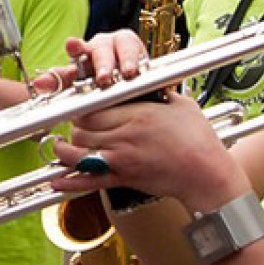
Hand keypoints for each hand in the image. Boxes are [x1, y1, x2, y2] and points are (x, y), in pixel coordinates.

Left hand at [30, 29, 150, 95]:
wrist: (126, 93)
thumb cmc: (98, 86)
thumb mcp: (78, 86)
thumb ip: (59, 83)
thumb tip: (39, 83)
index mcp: (84, 52)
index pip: (77, 48)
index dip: (75, 47)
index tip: (72, 46)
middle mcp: (103, 46)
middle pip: (102, 48)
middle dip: (102, 62)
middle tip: (103, 76)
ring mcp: (123, 48)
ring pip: (124, 48)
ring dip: (126, 60)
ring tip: (128, 72)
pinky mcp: (142, 54)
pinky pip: (141, 55)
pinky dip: (141, 63)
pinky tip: (142, 69)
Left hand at [47, 88, 242, 208]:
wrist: (207, 175)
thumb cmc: (199, 140)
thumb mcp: (180, 105)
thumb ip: (158, 93)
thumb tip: (147, 83)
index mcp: (137, 115)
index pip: (93, 108)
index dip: (83, 106)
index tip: (83, 105)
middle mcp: (125, 136)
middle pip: (81, 128)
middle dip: (74, 125)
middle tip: (76, 124)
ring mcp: (122, 159)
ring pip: (79, 152)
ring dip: (67, 149)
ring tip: (62, 146)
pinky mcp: (123, 178)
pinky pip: (90, 180)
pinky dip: (70, 181)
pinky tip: (56, 180)